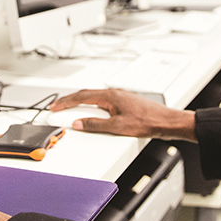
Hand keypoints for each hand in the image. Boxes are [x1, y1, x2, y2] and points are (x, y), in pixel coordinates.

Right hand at [50, 88, 196, 140]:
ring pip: (95, 98)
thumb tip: (79, 123)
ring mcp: (120, 98)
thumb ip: (95, 125)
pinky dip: (92, 106)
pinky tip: (92, 113)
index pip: (82, 97)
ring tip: (70, 109)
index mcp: (110, 96)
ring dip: (81, 103)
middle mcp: (115, 94)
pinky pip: (103, 102)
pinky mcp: (125, 104)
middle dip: (70, 100)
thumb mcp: (117, 127)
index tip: (54, 106)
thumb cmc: (147, 121)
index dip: (66, 102)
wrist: (166, 122)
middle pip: (87, 94)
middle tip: (57, 106)